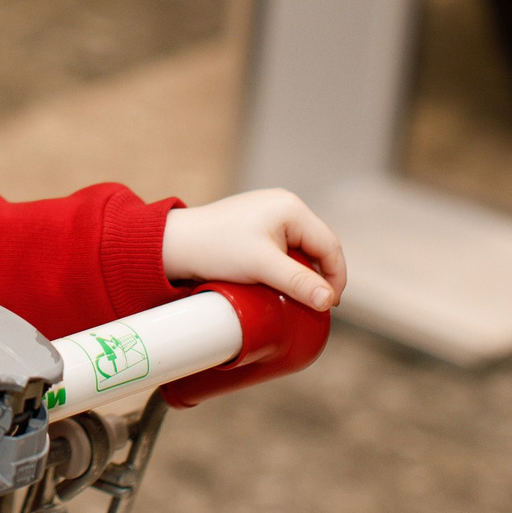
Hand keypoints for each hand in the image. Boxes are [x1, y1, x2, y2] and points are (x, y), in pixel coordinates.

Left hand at [161, 189, 345, 311]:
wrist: (176, 243)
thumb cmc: (216, 248)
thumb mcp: (262, 267)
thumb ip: (298, 282)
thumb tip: (328, 300)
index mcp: (291, 208)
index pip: (329, 245)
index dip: (335, 278)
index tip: (329, 306)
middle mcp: (285, 205)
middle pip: (318, 246)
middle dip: (321, 276)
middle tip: (317, 305)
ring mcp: (271, 214)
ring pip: (302, 249)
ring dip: (304, 273)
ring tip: (300, 297)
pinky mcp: (258, 225)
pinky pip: (285, 248)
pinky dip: (288, 267)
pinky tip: (283, 283)